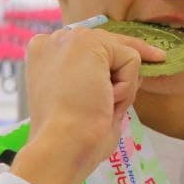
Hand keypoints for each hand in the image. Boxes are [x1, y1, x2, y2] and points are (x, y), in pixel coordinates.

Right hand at [10, 26, 165, 183]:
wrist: (62, 145)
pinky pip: (131, 60)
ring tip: (101, 108)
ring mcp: (70, 38)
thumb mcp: (86, 103)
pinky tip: (105, 101)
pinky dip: (128, 87)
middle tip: (133, 82)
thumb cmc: (72, 138)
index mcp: (44, 56)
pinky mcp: (90, 43)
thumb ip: (104, 81)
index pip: (89, 50)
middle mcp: (53, 40)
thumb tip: (140, 69)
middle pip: (108, 45)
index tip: (118, 83)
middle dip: (124, 70)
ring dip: (123, 86)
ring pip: (121, 54)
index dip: (110, 67)